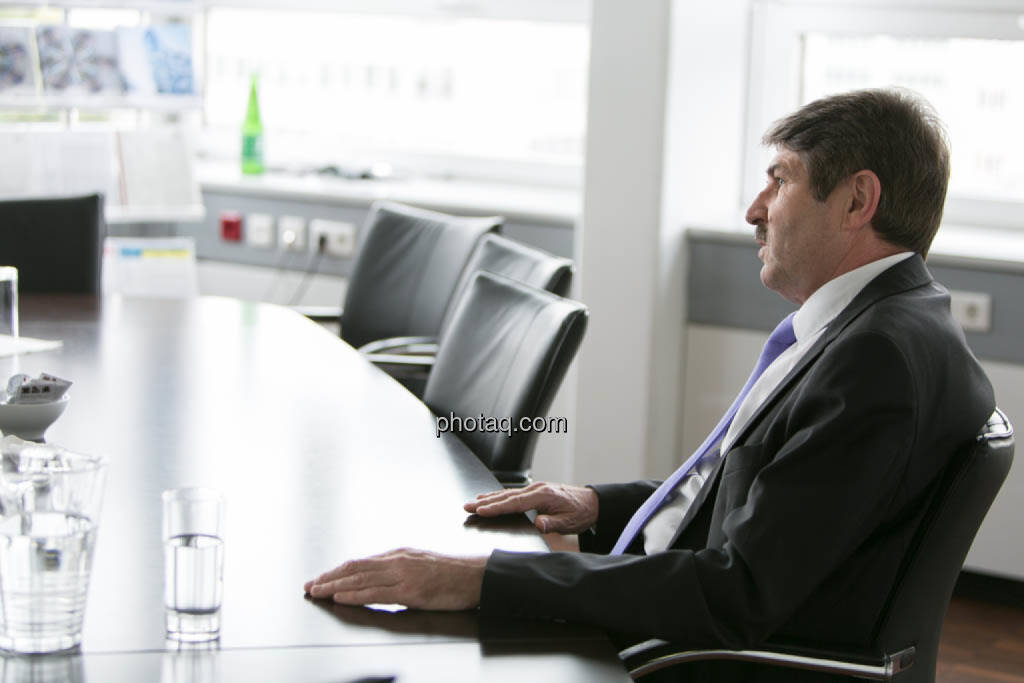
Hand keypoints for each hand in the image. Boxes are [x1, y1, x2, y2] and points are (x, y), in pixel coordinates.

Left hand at [304, 548, 486, 609]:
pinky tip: (340, 597)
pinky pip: (376, 593)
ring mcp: (402, 574)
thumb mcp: (421, 563)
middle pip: (354, 568)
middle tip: (310, 585)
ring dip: (334, 586)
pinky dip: (354, 595)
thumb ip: (400, 568)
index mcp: (399, 554)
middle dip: (329, 577)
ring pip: (360, 579)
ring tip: (317, 591)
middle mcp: (397, 560)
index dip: (337, 570)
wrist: (477, 575)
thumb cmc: (453, 573)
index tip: (321, 577)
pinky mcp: (410, 590)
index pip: (360, 562)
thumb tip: (379, 576)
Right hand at [464, 482, 597, 534]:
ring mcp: (535, 488)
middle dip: (485, 502)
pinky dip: (499, 496)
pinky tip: (490, 498)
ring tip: (472, 502)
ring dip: (489, 498)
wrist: (592, 502)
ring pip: (507, 493)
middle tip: (467, 507)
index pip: (515, 503)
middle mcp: (537, 489)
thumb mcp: (569, 522)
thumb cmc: (580, 512)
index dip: (496, 508)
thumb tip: (538, 524)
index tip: (481, 511)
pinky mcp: (535, 491)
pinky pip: (513, 493)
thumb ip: (552, 523)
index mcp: (543, 495)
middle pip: (506, 496)